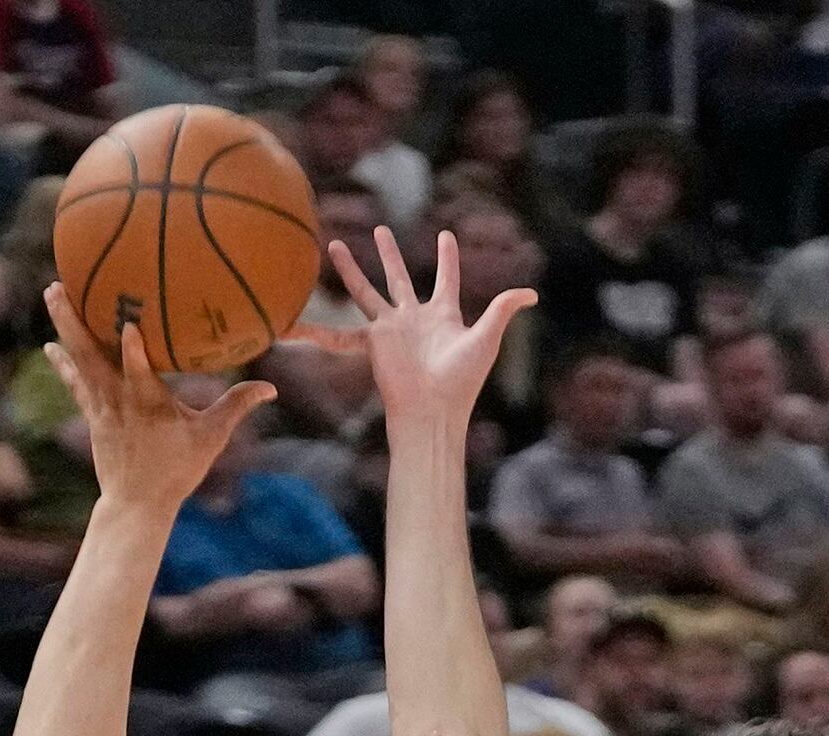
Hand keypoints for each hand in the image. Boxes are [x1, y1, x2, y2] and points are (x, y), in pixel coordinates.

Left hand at [41, 290, 274, 508]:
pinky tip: (50, 344)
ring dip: (65, 327)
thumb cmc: (177, 471)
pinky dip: (63, 363)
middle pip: (92, 355)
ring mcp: (102, 407)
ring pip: (79, 361)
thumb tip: (270, 388)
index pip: (139, 373)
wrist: (137, 505)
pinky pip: (75, 382)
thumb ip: (236, 407)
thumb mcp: (210, 439)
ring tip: (52, 293)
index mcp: (148, 404)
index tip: (126, 324)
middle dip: (75, 320)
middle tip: (58, 285)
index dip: (132, 350)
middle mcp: (118, 400)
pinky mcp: (94, 416)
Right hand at [322, 228, 535, 432]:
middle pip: (400, 278)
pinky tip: (296, 324)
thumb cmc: (461, 381)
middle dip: (391, 254)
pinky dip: (318, 332)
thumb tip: (532, 293)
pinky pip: (342, 333)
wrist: (432, 411)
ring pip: (367, 291)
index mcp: (444, 315)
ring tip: (333, 245)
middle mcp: (415, 319)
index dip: (447, 258)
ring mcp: (391, 329)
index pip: (445, 278)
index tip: (445, 236)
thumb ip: (503, 309)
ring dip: (352, 269)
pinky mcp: (373, 342)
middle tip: (381, 230)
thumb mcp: (486, 338)